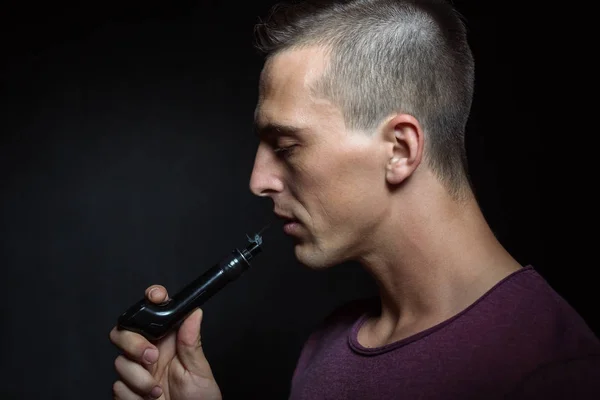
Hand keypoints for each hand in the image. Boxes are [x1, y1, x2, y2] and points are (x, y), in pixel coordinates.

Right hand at [109, 285, 221, 399]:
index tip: (156, 297)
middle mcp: (151, 353)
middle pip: (125, 332)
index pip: (155, 312)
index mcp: (170, 341)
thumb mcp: (200, 371)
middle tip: (151, 358)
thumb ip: (192, 343)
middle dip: (133, 343)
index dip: (152, 299)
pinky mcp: (127, 391)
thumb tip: (194, 313)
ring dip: (138, 378)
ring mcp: (137, 372)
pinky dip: (133, 396)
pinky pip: (117, 386)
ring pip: (120, 362)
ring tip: (158, 391)